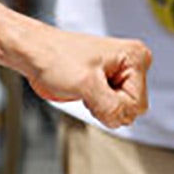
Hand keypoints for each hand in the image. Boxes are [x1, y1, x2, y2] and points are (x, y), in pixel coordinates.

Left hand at [25, 28, 150, 127]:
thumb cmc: (55, 58)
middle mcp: (132, 64)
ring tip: (85, 88)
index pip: (137, 104)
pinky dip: (97, 106)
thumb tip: (121, 119)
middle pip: (132, 109)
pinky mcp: (110, 81)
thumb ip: (109, 105)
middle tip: (88, 89)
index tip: (93, 90)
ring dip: (101, 107)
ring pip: (121, 111)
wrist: (35, 53)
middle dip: (108, 107)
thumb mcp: (85, 84)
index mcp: (135, 57)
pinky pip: (111, 107)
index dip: (113, 106)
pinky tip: (84, 91)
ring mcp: (121, 73)